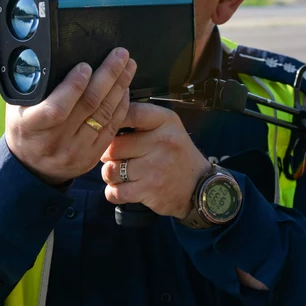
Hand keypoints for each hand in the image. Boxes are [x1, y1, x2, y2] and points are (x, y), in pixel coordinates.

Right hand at [6, 48, 136, 186]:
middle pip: (88, 106)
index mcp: (31, 127)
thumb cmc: (24, 128)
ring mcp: (75, 151)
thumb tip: (55, 58)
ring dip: (119, 87)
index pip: (56, 107)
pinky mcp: (91, 157)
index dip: (74, 86)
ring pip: (104, 115)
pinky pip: (112, 128)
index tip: (86, 65)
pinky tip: (125, 89)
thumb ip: (33, 86)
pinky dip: (121, 106)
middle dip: (108, 76)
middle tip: (120, 55)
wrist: (30, 166)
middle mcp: (55, 141)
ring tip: (128, 66)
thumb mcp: (17, 107)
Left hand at [100, 103, 211, 218]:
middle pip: (114, 146)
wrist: (199, 186)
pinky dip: (113, 192)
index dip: (113, 120)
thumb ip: (141, 119)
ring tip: (119, 173)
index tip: (108, 127)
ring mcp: (154, 168)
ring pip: (110, 170)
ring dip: (109, 174)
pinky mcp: (148, 190)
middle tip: (114, 156)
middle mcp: (161, 142)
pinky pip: (114, 191)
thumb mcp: (169, 128)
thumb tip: (106, 119)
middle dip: (108, 153)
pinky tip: (122, 188)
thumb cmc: (177, 155)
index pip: (131, 113)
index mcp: (166, 122)